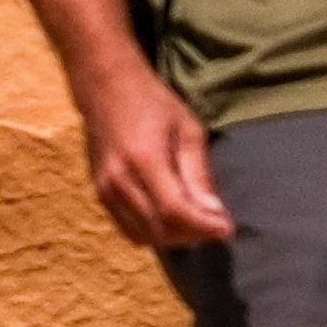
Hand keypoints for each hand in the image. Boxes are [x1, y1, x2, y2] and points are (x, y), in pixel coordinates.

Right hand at [79, 49, 234, 248]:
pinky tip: (172, 220)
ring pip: (144, 236)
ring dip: (174, 237)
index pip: (175, 210)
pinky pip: (129, 230)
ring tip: (195, 222)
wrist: (106, 89)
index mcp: (143, 159)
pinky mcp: (99, 195)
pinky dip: (154, 233)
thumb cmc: (153, 102)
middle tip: (216, 223)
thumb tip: (214, 213)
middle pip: (160, 229)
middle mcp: (119, 180)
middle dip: (193, 234)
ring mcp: (104, 190)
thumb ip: (198, 173)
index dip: (203, 226)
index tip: (227, 228)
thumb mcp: (188, 129)